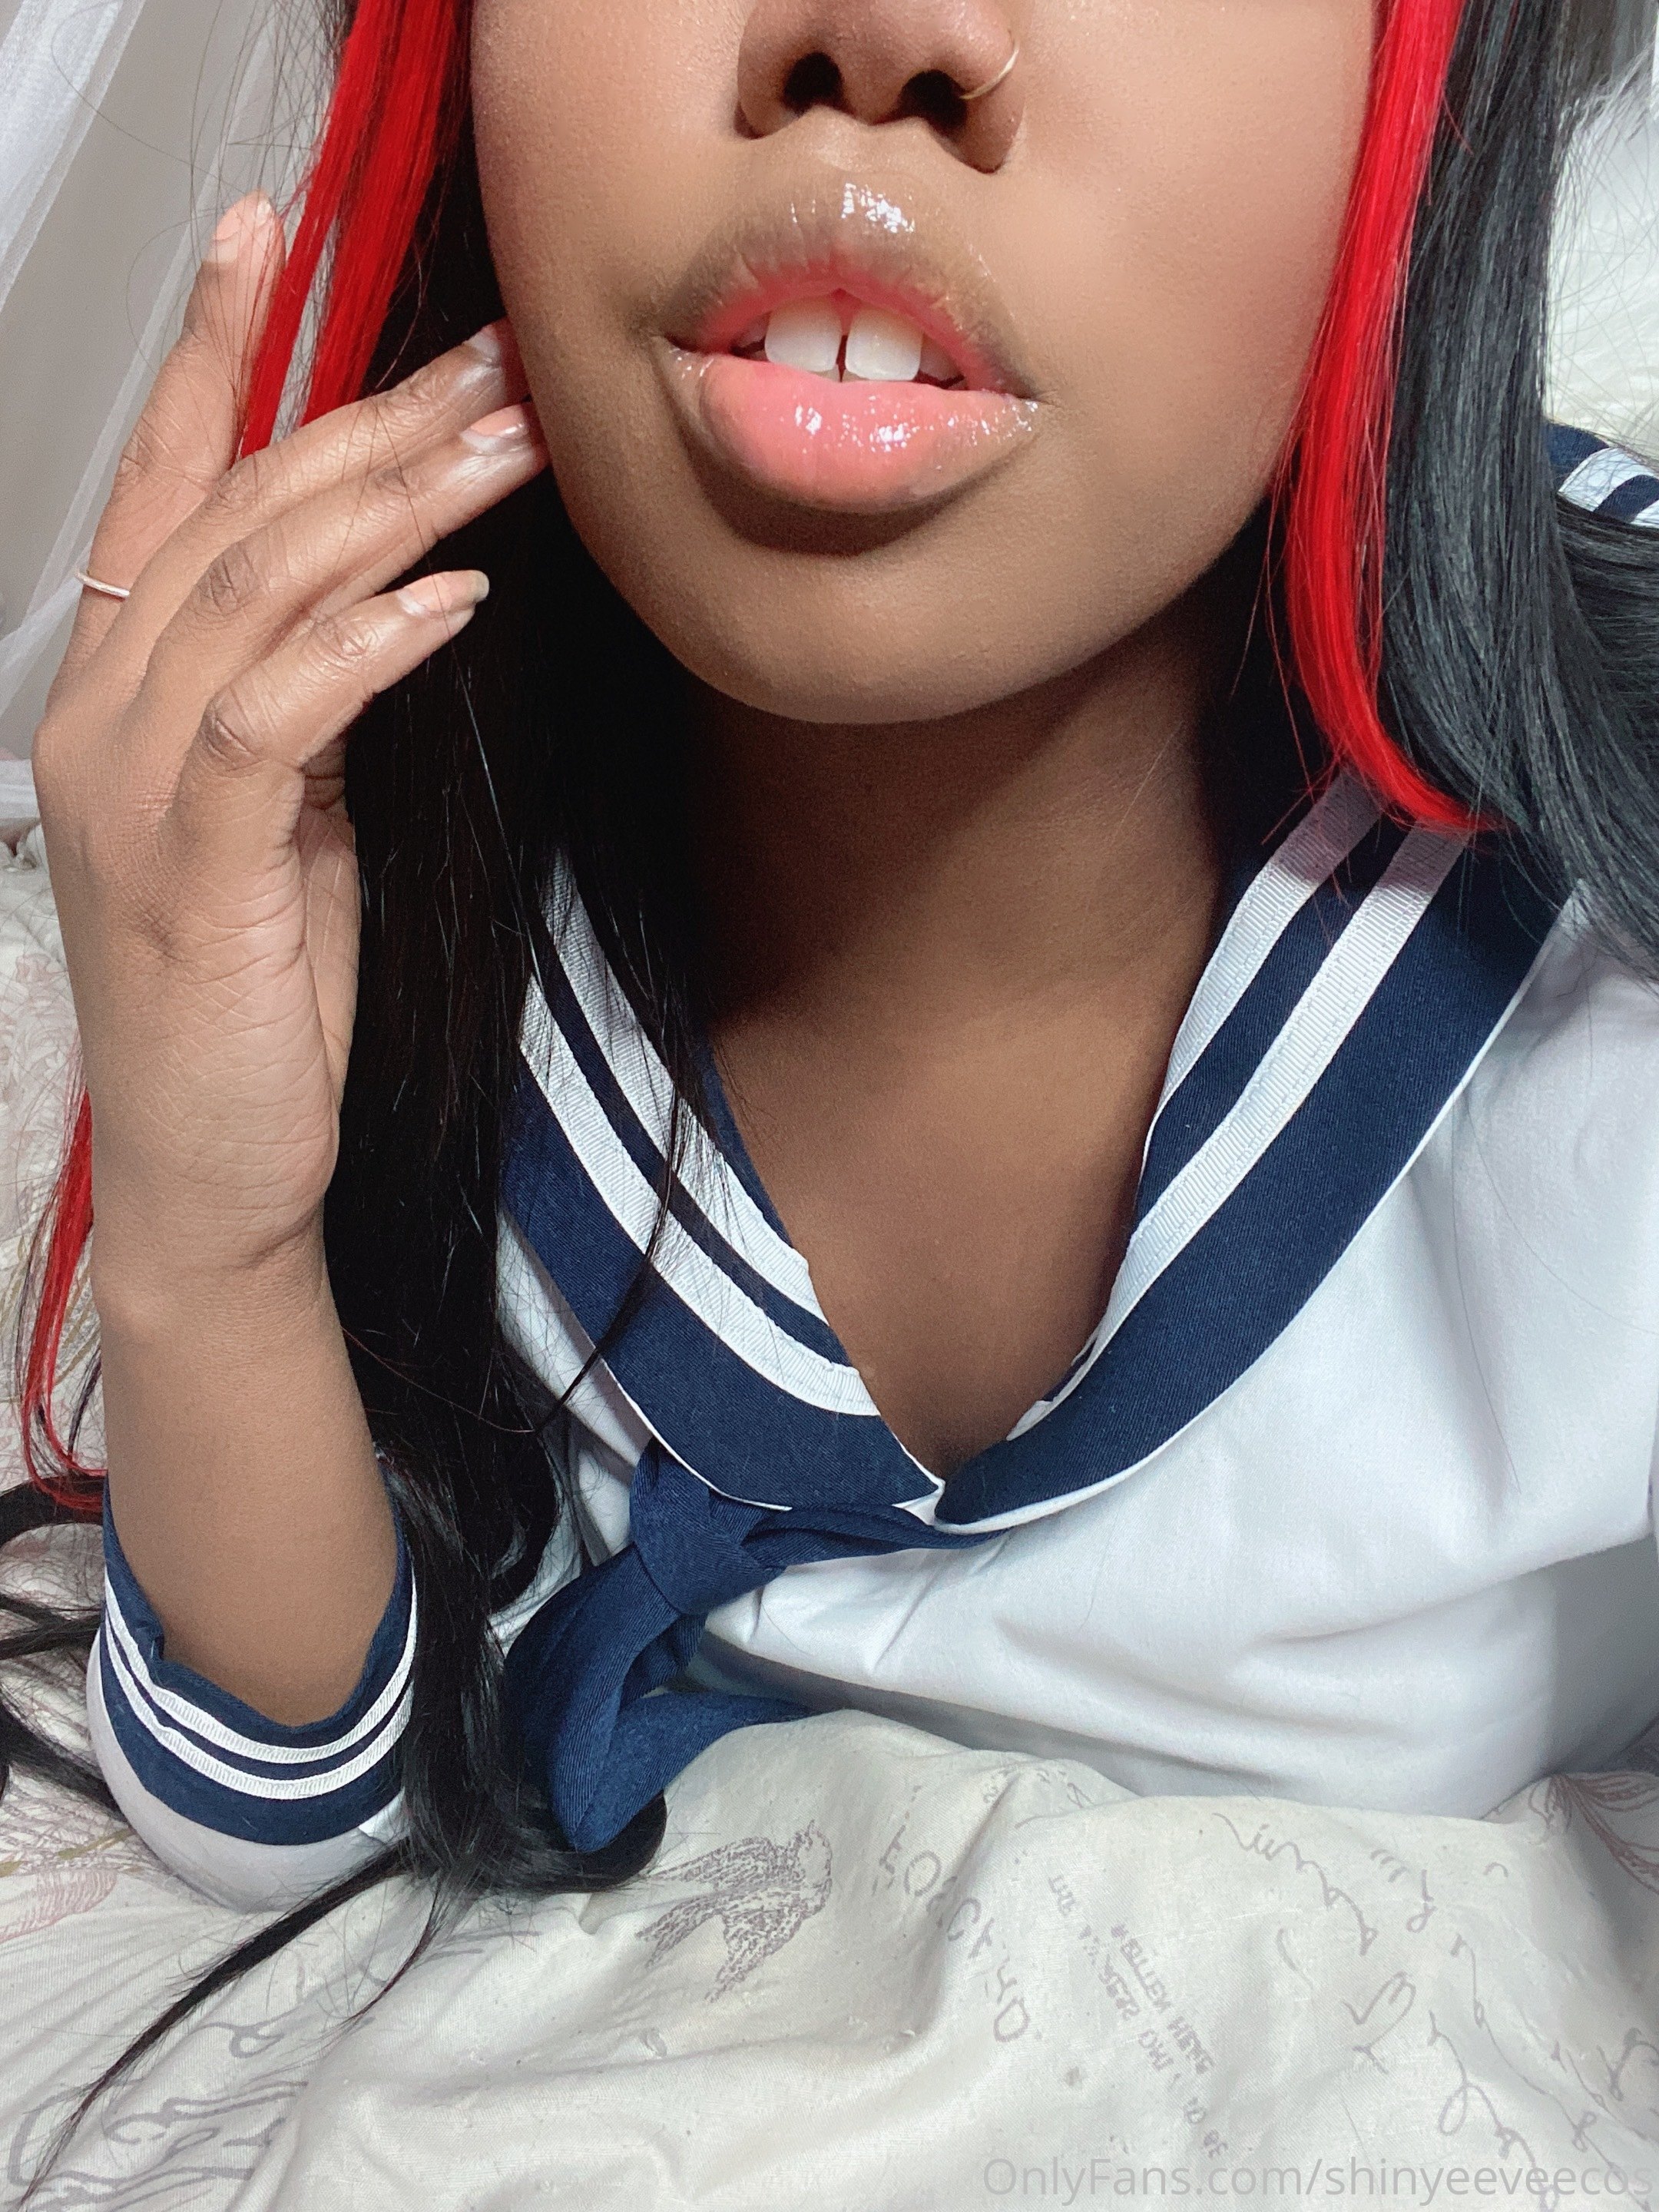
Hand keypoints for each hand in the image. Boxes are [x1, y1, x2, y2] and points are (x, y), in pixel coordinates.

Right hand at [33, 193, 547, 1308]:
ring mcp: (132, 785)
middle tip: (494, 365)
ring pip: (256, 591)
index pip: (165, 491)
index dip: (212, 356)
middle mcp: (102, 716)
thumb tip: (385, 604)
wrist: (221, 1169)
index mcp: (123, 695)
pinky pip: (277, 715)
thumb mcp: (292, 827)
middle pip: (235, 517)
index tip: (267, 239)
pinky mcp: (192, 861)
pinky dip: (368, 643)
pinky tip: (456, 597)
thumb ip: (307, 709)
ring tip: (510, 450)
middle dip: (370, 425)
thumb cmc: (259, 1001)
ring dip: (395, 508)